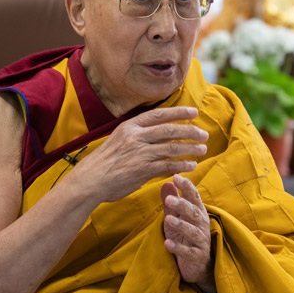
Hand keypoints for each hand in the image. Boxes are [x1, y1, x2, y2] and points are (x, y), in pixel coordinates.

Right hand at [69, 107, 207, 202]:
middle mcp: (136, 137)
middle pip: (170, 130)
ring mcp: (139, 153)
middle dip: (190, 130)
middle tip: (204, 133)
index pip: (159, 115)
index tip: (194, 112)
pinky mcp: (142, 170)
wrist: (89, 180)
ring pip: (172, 147)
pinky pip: (168, 165)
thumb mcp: (118, 140)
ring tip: (202, 149)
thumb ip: (137, 136)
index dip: (179, 112)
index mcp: (129, 126)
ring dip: (190, 148)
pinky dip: (182, 165)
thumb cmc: (104, 162)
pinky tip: (191, 165)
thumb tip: (158, 134)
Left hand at [162, 174, 213, 291]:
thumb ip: (172, 201)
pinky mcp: (197, 256)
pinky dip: (178, 248)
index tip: (176, 176)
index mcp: (198, 212)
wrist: (198, 264)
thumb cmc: (186, 236)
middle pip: (194, 212)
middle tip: (169, 199)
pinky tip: (167, 243)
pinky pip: (188, 251)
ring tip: (167, 219)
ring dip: (180, 225)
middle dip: (182, 205)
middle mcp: (202, 224)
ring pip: (192, 231)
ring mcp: (201, 241)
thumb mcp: (176, 218)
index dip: (186, 186)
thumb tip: (166, 183)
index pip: (194, 196)